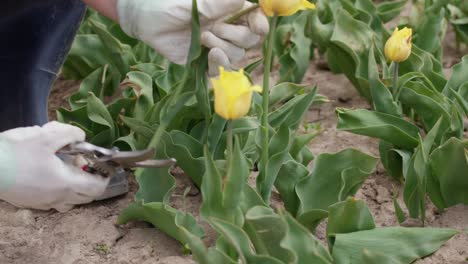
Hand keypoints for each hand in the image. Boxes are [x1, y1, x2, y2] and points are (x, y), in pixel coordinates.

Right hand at [0, 122, 109, 211]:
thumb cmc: (17, 152)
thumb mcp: (46, 136)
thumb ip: (70, 134)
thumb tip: (81, 136)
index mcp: (66, 183)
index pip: (96, 188)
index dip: (105, 178)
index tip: (106, 168)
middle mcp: (57, 198)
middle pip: (86, 197)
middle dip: (92, 183)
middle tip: (86, 166)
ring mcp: (43, 204)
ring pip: (70, 202)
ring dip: (76, 189)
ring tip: (69, 170)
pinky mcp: (30, 204)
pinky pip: (54, 202)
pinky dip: (61, 192)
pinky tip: (51, 176)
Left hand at [117, 0, 268, 74]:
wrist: (144, 22)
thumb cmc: (166, 5)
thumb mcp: (193, 3)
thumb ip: (217, 4)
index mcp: (228, 12)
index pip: (255, 20)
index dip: (260, 24)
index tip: (257, 26)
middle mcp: (226, 30)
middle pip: (250, 40)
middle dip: (236, 36)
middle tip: (214, 28)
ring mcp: (216, 47)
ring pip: (236, 56)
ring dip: (224, 49)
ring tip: (203, 38)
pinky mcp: (204, 63)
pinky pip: (220, 71)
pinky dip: (217, 65)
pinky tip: (208, 55)